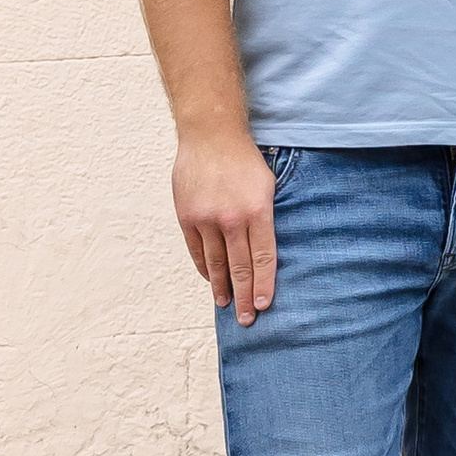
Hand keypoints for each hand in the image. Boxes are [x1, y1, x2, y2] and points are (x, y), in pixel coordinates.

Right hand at [173, 127, 278, 323]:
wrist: (211, 135)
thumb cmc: (245, 161)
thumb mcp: (268, 186)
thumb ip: (267, 218)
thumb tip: (267, 250)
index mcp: (257, 211)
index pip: (263, 258)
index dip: (263, 285)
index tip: (263, 306)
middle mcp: (231, 218)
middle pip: (239, 267)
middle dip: (243, 297)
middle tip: (246, 320)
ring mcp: (206, 219)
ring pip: (216, 263)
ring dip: (222, 287)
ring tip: (226, 305)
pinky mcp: (187, 217)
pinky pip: (197, 251)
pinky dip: (205, 268)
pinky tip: (212, 280)